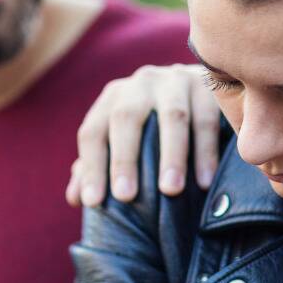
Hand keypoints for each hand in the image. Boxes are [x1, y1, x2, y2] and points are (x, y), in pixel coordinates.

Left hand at [67, 64, 221, 207]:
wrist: (204, 85)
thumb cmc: (155, 124)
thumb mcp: (125, 138)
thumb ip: (100, 164)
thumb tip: (75, 198)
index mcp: (114, 97)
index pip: (93, 131)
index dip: (91, 167)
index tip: (93, 202)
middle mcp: (141, 83)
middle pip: (126, 118)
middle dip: (124, 158)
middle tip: (126, 196)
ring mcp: (175, 80)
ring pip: (172, 117)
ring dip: (171, 155)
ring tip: (170, 191)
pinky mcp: (208, 85)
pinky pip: (206, 119)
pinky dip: (205, 152)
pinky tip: (205, 182)